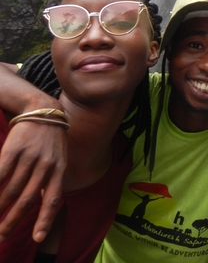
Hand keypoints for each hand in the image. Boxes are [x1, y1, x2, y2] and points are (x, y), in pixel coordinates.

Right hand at [0, 121, 66, 242]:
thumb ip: (51, 180)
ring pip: (11, 190)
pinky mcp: (14, 150)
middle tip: (1, 237)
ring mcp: (30, 158)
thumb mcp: (59, 159)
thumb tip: (45, 203)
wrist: (43, 111)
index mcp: (59, 171)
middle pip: (27, 200)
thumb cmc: (50, 140)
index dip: (45, 220)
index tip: (38, 238)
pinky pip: (0, 174)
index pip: (53, 200)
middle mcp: (45, 166)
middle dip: (13, 221)